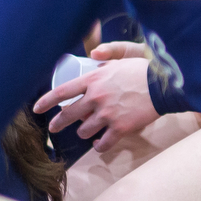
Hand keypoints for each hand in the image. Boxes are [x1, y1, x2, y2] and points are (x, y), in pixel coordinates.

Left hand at [34, 48, 158, 152]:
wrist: (163, 85)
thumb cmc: (144, 69)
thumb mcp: (122, 58)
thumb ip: (106, 57)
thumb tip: (93, 54)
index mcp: (93, 80)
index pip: (62, 92)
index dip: (46, 101)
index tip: (36, 108)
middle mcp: (96, 98)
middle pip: (68, 115)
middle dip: (58, 123)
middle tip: (54, 128)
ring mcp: (107, 115)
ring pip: (84, 131)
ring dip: (84, 133)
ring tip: (88, 132)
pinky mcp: (120, 128)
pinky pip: (103, 143)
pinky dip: (100, 146)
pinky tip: (99, 144)